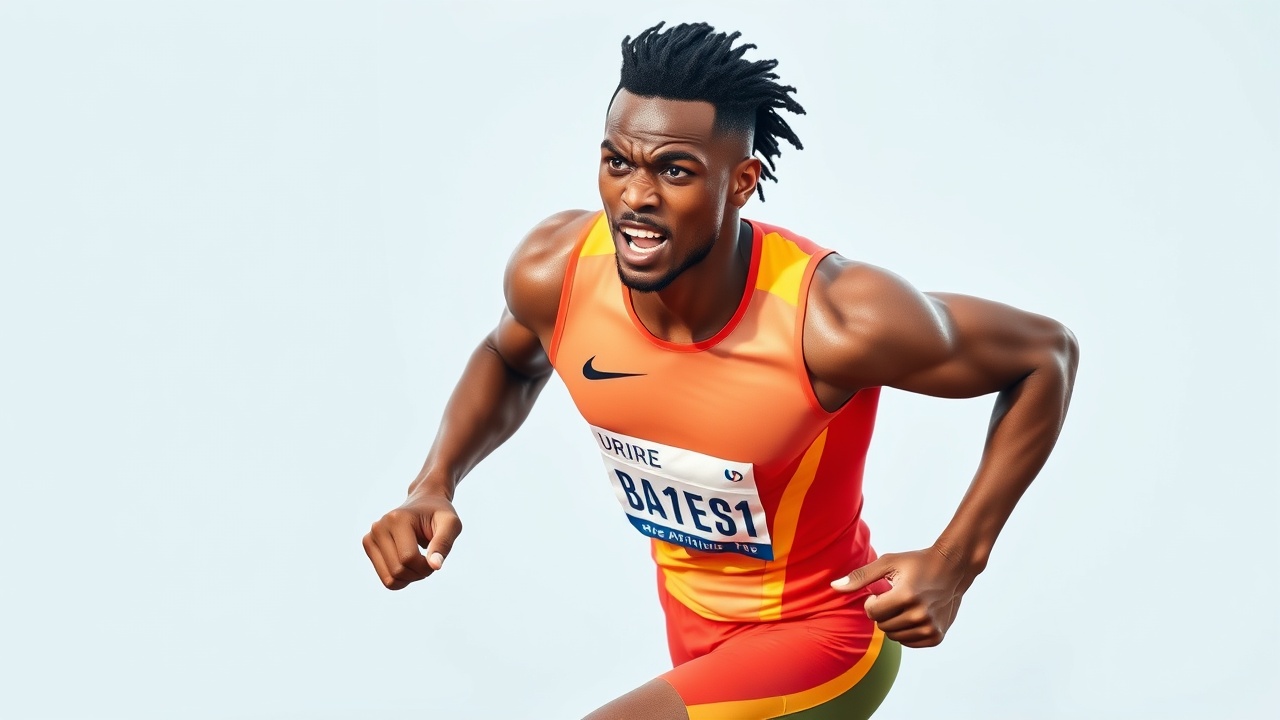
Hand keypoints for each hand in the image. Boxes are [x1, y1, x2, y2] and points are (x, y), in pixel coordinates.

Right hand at [363, 493, 461, 589]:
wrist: (425, 502)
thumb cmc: (439, 514)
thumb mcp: (451, 524)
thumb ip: (444, 544)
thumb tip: (435, 566)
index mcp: (397, 519)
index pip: (409, 558)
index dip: (427, 566)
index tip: (436, 557)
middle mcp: (379, 527)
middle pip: (398, 570)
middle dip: (419, 573)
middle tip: (429, 559)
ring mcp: (371, 536)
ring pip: (390, 579)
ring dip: (410, 578)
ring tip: (419, 561)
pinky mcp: (369, 545)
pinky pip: (385, 578)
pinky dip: (401, 579)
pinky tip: (409, 564)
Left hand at [830, 546, 976, 647]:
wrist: (952, 568)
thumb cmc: (916, 563)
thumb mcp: (887, 563)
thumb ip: (860, 576)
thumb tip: (833, 587)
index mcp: (907, 596)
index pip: (872, 612)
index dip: (872, 601)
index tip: (882, 590)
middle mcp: (920, 615)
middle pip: (882, 626)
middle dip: (883, 612)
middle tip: (896, 596)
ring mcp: (930, 628)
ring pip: (893, 636)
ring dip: (893, 622)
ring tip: (905, 604)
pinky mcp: (936, 637)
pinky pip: (907, 642)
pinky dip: (905, 631)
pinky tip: (913, 614)